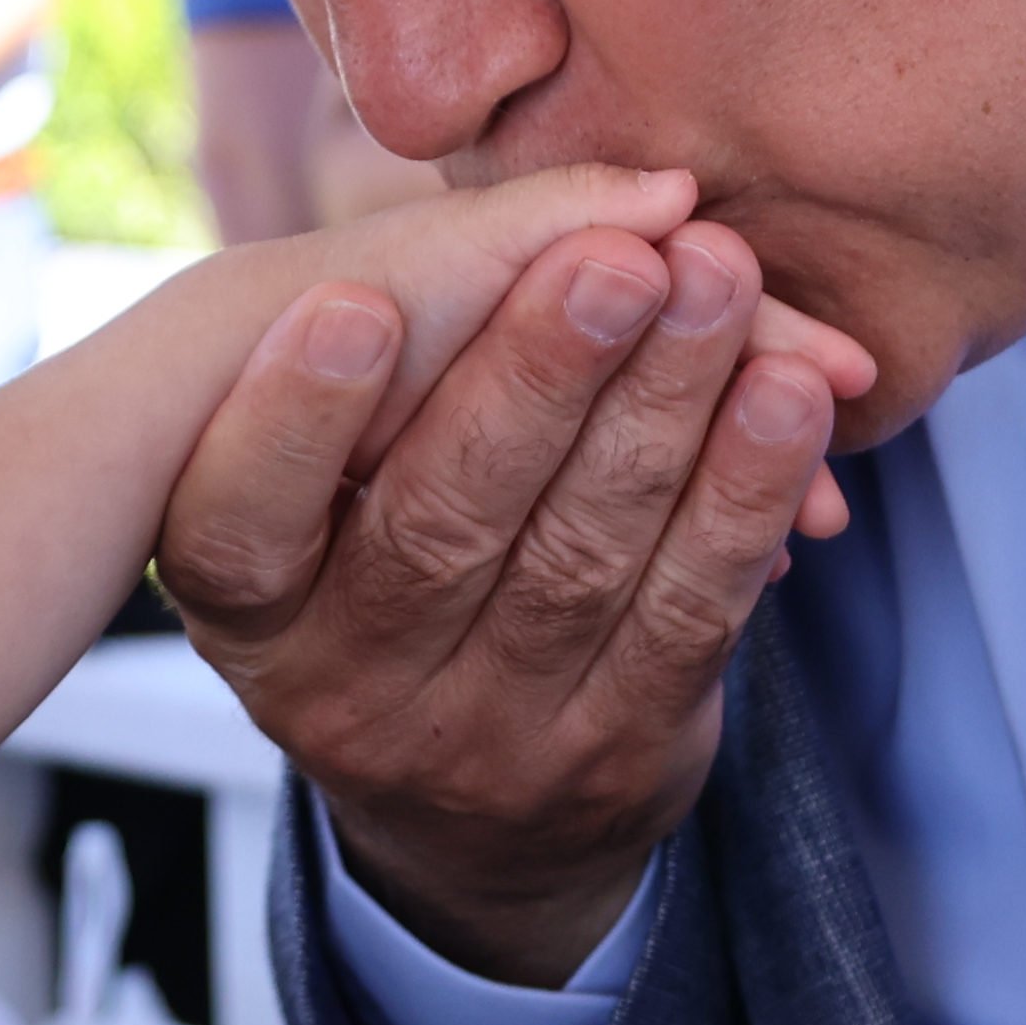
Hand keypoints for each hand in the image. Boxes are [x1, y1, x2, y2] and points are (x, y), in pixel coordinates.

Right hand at [167, 209, 871, 987]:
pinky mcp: (617, 762)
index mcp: (249, 608)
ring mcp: (485, 740)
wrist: (471, 815)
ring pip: (581, 560)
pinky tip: (787, 394)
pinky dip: (744, 494)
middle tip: (617, 258)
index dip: (293, 419)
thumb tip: (558, 209)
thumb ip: (404, 350)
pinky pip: (690, 616)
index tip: (352, 301)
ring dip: (665, 409)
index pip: (239, 524)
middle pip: (439, 525)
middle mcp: (345, 688)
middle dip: (539, 377)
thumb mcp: (335, 491)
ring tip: (721, 281)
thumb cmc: (391, 569)